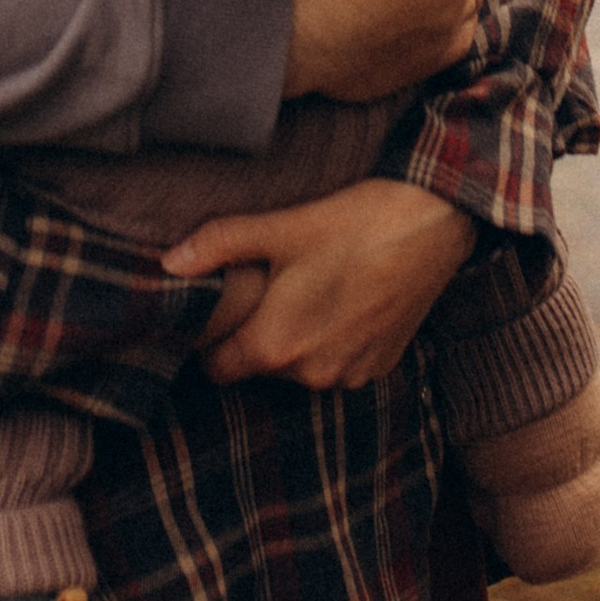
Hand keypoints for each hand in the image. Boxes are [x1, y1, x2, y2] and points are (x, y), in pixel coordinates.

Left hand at [163, 183, 475, 390]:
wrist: (431, 225)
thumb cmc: (352, 224)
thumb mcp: (279, 227)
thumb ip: (219, 245)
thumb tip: (168, 262)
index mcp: (276, 348)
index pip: (216, 369)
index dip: (208, 343)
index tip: (213, 314)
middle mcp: (310, 376)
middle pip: (258, 366)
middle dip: (254, 335)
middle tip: (262, 290)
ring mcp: (349, 376)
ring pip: (299, 367)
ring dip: (295, 340)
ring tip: (304, 290)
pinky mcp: (379, 367)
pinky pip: (337, 364)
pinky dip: (331, 341)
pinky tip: (340, 300)